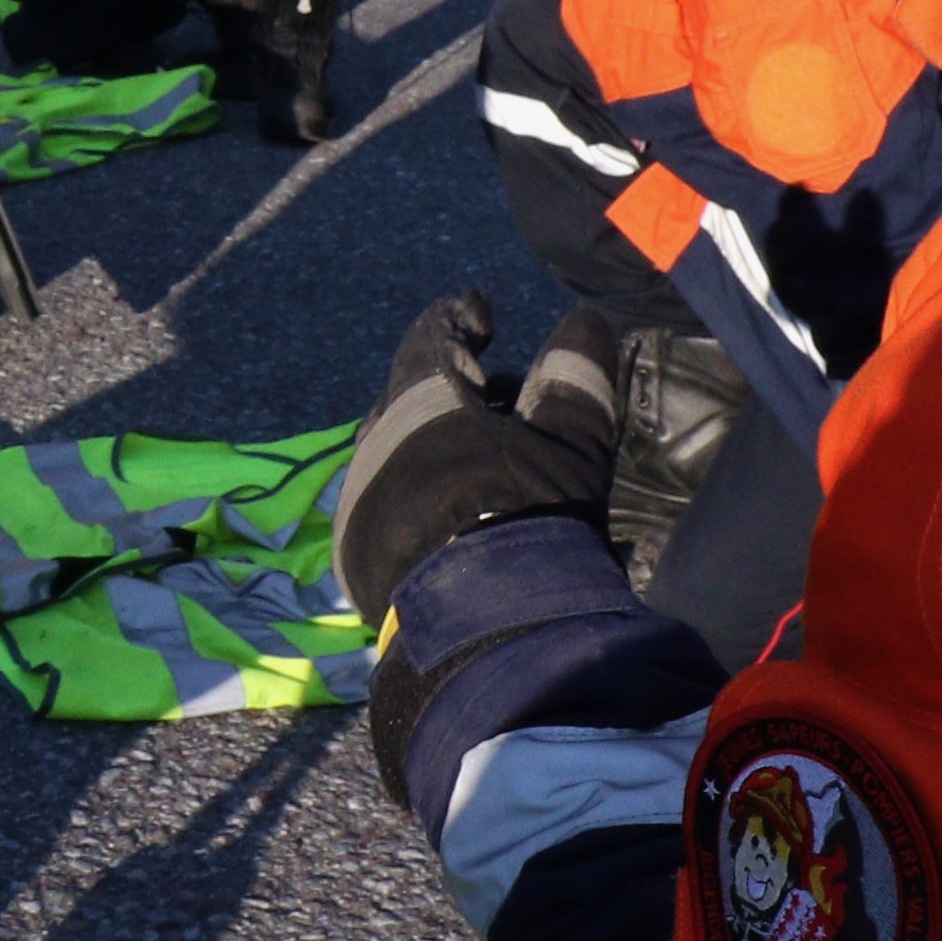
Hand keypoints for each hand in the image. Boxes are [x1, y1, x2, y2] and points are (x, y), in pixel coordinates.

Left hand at [334, 292, 612, 630]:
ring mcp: (357, 502)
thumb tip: (585, 319)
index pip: (431, 336)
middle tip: (500, 396)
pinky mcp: (356, 557)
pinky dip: (417, 494)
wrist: (478, 628)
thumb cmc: (526, 515)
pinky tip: (453, 515)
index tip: (481, 312)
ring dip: (434, 446)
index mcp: (418, 401)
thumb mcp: (569, 443)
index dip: (459, 318)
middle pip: (409, 395)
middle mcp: (374, 442)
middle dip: (453, 389)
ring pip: (394, 452)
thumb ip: (576, 376)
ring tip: (485, 461)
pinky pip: (384, 504)